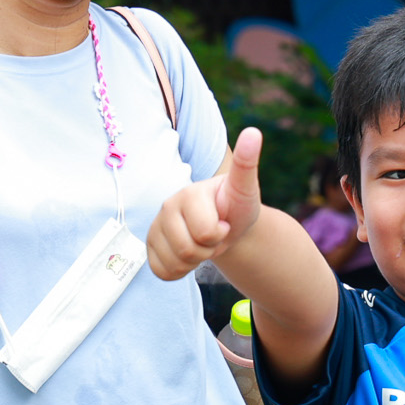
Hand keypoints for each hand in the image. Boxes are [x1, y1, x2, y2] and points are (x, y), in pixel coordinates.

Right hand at [147, 127, 264, 280]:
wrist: (227, 224)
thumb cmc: (236, 205)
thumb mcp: (245, 188)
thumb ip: (247, 163)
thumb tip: (253, 131)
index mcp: (188, 193)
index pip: (206, 232)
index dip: (221, 233)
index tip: (224, 220)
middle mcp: (166, 207)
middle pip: (188, 250)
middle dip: (208, 249)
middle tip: (215, 234)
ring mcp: (156, 227)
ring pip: (174, 264)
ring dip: (195, 261)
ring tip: (202, 243)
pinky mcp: (150, 246)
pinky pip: (162, 273)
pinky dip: (179, 272)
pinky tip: (188, 256)